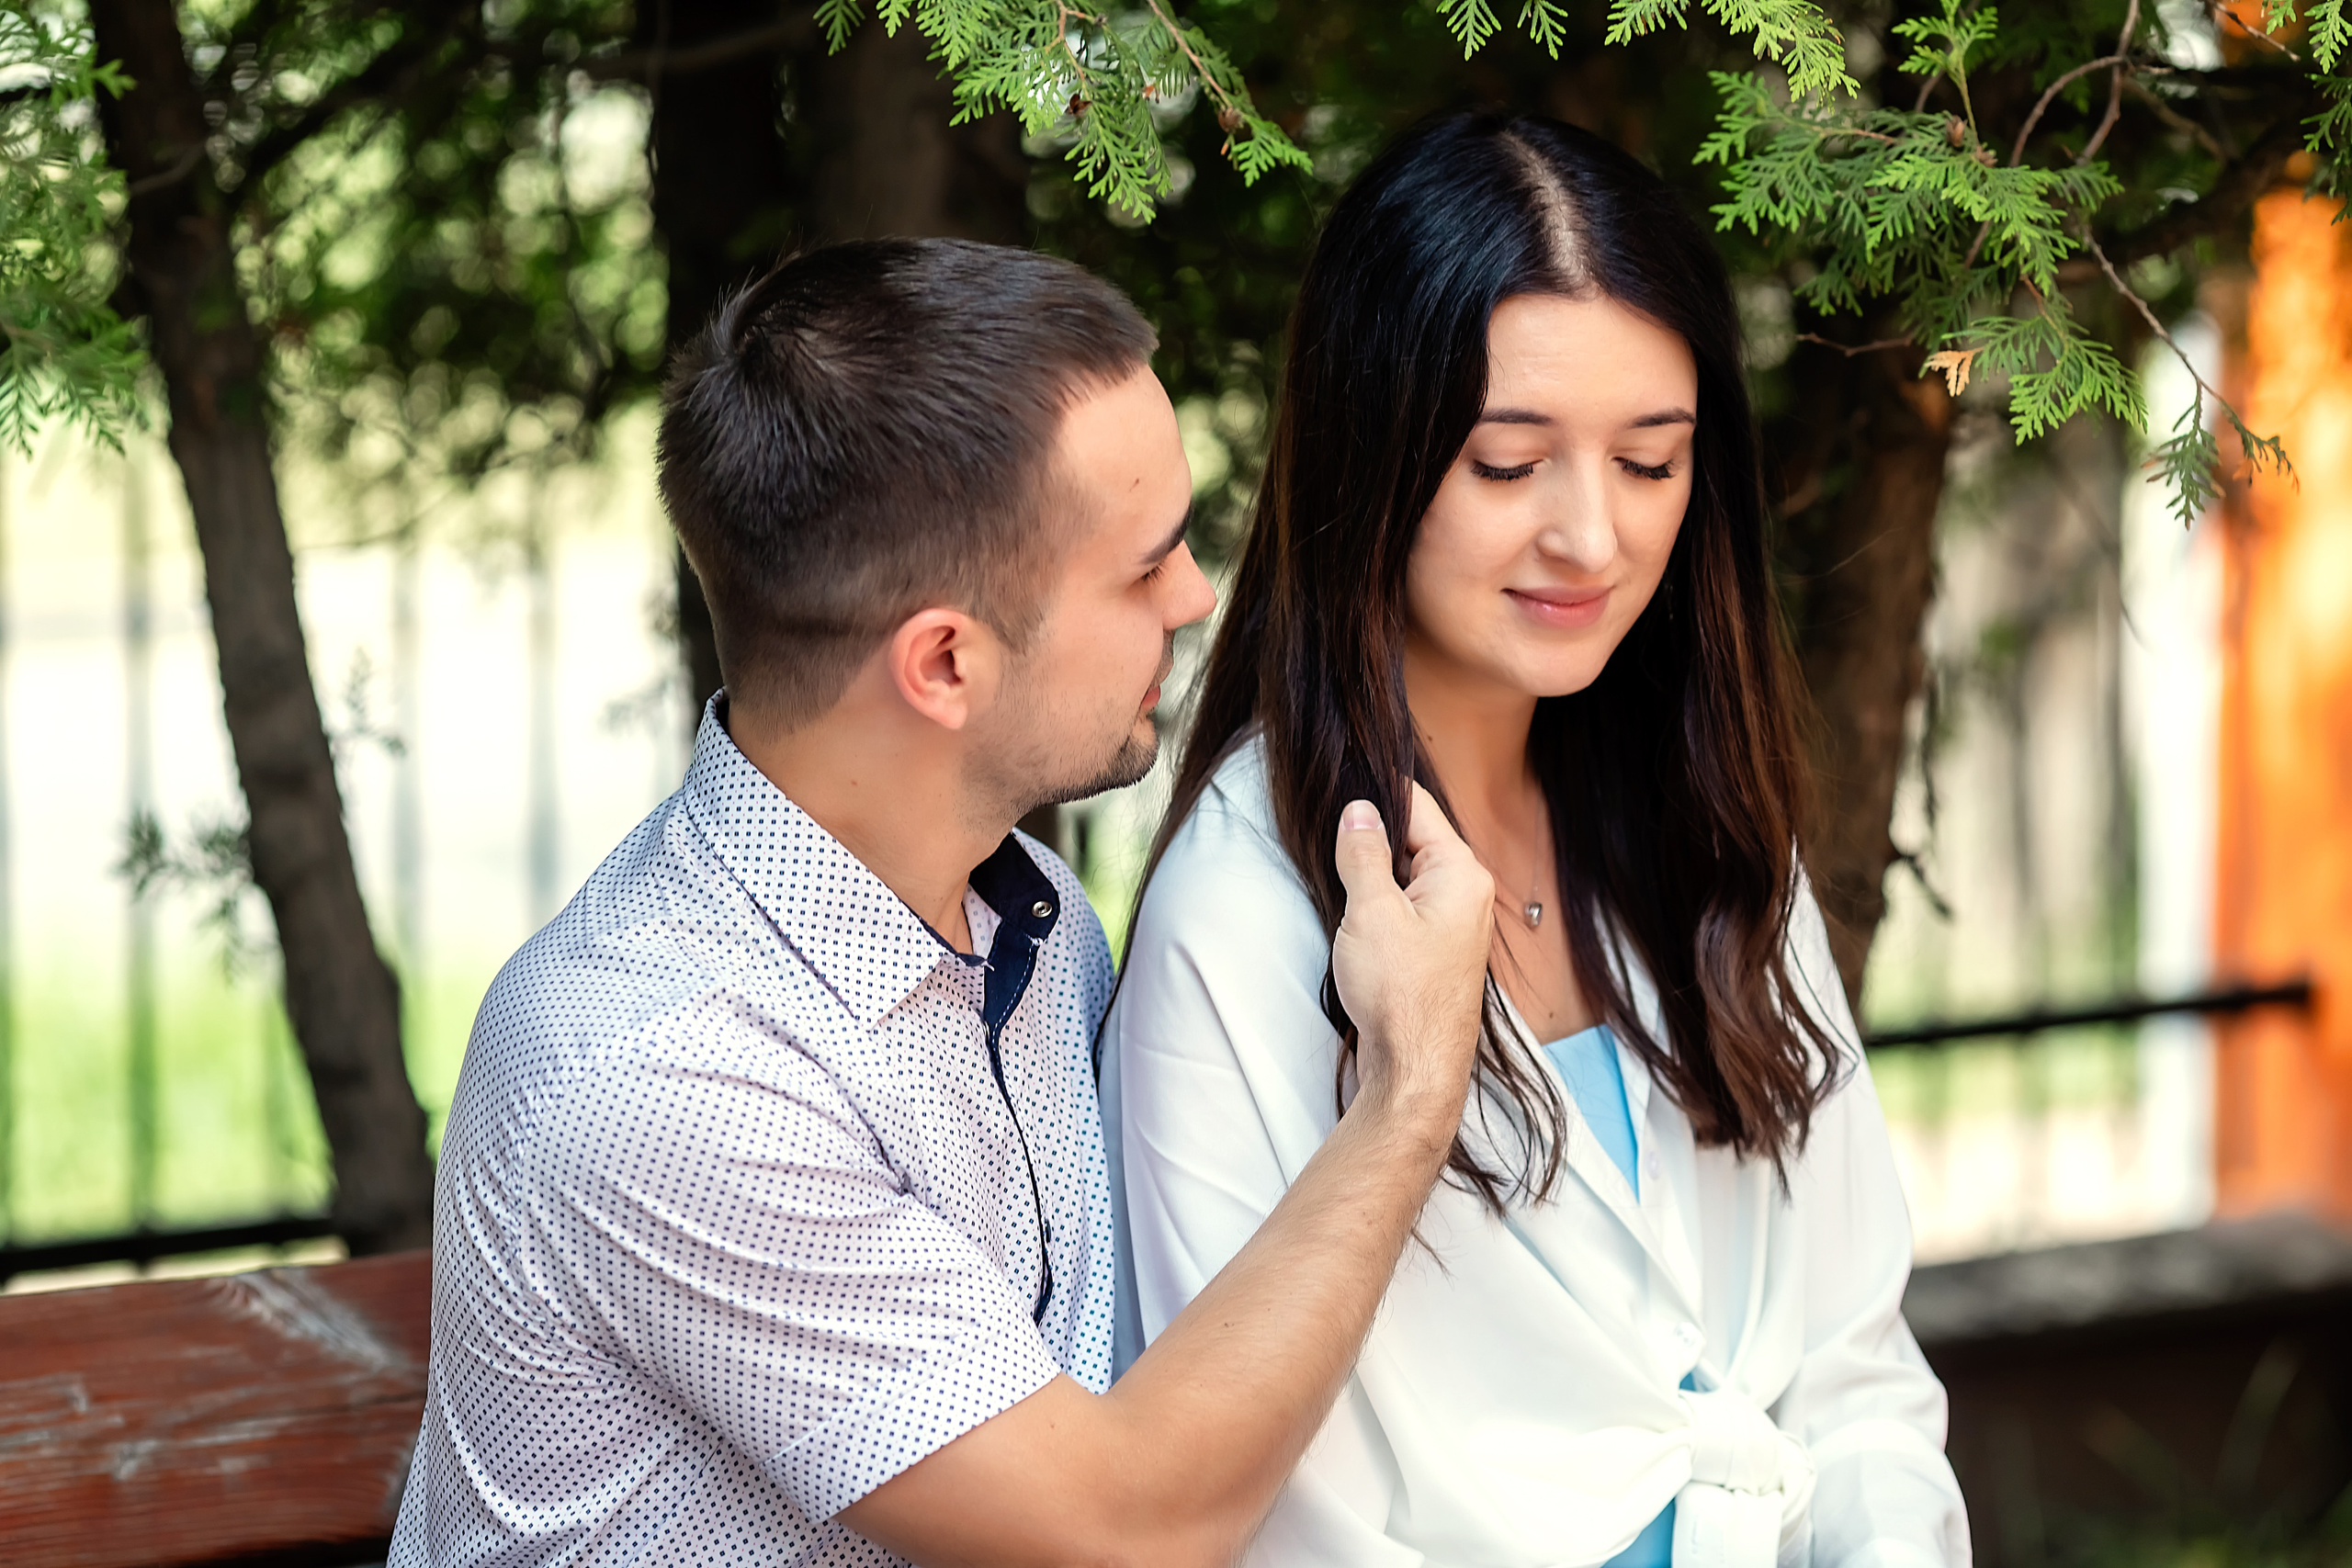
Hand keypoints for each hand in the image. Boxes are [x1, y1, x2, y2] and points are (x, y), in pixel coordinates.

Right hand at [1329, 784, 1492, 1125]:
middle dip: (1372, 837)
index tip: (1339, 789)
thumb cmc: (1400, 994)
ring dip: (1373, 874)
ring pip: (1407, 874)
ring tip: (1340, 879)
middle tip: (1330, 839)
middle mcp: (1467, 892)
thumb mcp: (1370, 911)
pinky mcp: (1438, 949)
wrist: (1415, 1068)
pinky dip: (1381, 902)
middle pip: (1414, 838)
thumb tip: (1359, 809)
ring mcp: (1455, 922)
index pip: (1418, 807)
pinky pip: (1408, 905)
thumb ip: (1363, 852)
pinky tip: (1356, 915)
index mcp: (1461, 872)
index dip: (1376, 795)